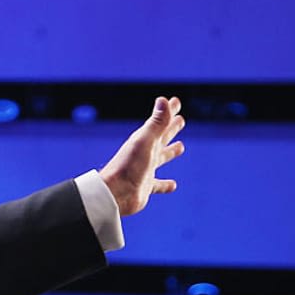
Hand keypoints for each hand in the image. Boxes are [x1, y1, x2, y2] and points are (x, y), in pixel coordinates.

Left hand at [100, 96, 185, 216]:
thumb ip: (156, 123)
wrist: (113, 193)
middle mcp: (145, 154)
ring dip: (170, 152)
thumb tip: (164, 100)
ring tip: (180, 146)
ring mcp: (145, 170)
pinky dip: (165, 184)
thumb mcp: (145, 142)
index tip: (176, 100)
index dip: (169, 111)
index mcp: (144, 141)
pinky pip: (158, 184)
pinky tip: (173, 185)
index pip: (160, 122)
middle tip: (181, 119)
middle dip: (171, 128)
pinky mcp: (145, 187)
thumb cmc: (128, 166)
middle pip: (162, 137)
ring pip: (161, 158)